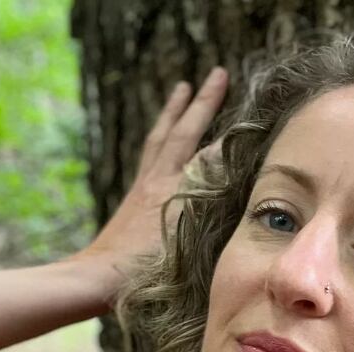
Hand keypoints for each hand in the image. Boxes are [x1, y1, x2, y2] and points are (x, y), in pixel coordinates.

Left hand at [73, 67, 228, 291]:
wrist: (97, 276)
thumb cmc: (141, 267)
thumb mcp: (183, 238)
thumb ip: (206, 203)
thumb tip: (232, 175)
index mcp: (175, 190)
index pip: (211, 152)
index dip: (233, 134)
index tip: (256, 115)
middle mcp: (160, 179)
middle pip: (184, 130)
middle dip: (203, 101)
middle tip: (218, 73)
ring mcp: (145, 185)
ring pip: (161, 136)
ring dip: (174, 110)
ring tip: (182, 87)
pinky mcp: (135, 194)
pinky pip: (149, 152)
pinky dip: (159, 135)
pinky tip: (162, 135)